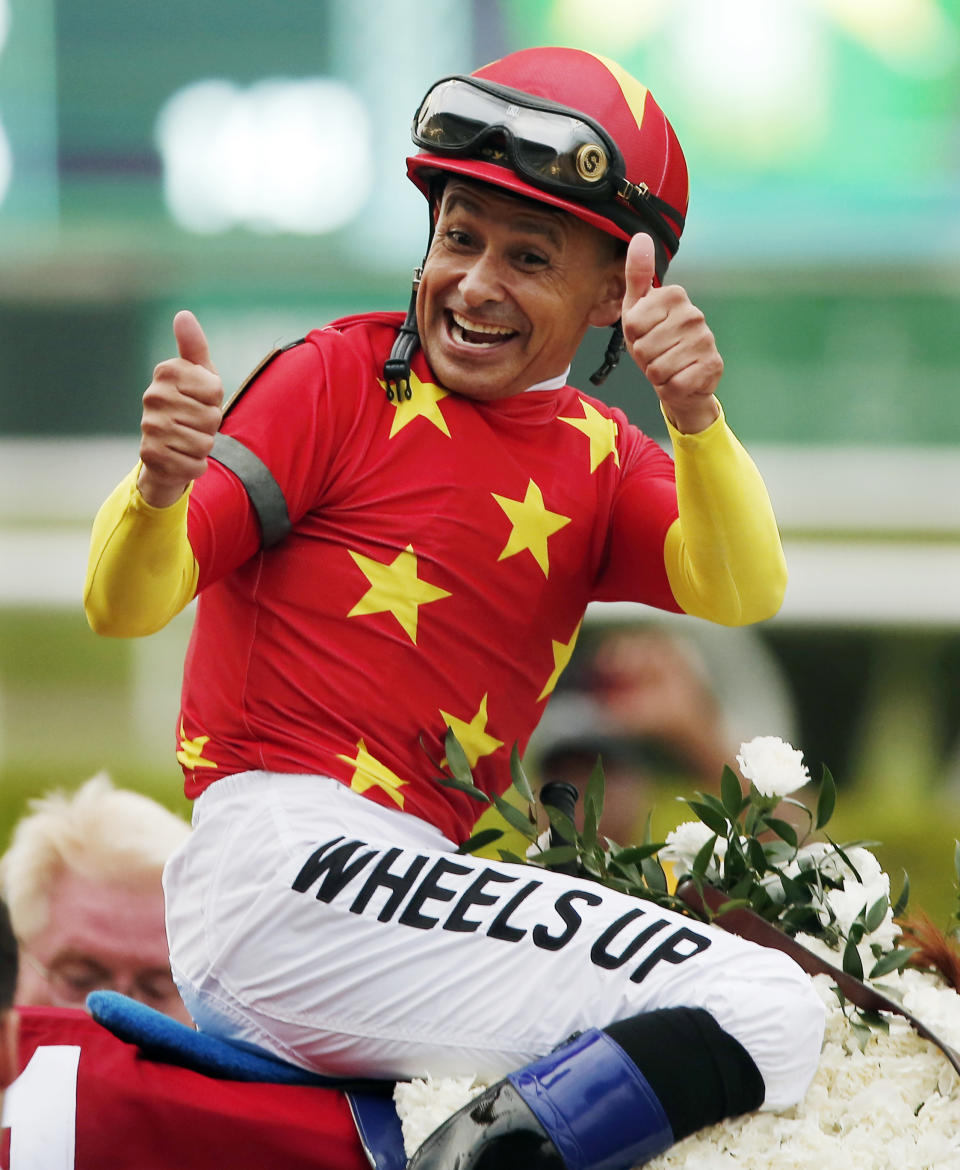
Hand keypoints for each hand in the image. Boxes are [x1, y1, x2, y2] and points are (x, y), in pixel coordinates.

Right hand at [138, 310, 222, 506]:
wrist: (166, 451)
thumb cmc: (189, 406)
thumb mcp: (199, 375)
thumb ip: (194, 347)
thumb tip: (183, 315)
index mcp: (166, 371)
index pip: (215, 389)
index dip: (215, 399)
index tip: (200, 399)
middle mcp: (152, 396)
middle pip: (211, 417)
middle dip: (210, 425)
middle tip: (193, 423)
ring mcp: (149, 426)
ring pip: (204, 442)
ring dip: (203, 446)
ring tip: (187, 439)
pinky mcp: (150, 456)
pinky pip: (194, 464)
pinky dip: (195, 465)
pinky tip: (181, 458)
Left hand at [620, 234, 721, 433]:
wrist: (681, 378)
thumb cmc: (655, 340)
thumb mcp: (638, 307)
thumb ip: (637, 275)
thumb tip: (640, 236)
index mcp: (675, 296)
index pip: (633, 324)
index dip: (633, 336)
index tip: (645, 334)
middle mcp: (694, 314)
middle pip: (644, 348)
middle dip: (644, 358)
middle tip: (656, 354)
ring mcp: (706, 340)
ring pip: (658, 368)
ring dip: (657, 374)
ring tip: (667, 366)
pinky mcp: (712, 365)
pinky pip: (674, 384)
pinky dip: (670, 387)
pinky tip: (679, 379)